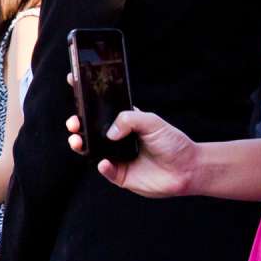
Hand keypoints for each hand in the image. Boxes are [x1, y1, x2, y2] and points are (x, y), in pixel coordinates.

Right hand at [66, 106, 200, 197]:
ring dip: (80, 144)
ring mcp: (117, 157)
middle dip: (76, 124)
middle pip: (89, 130)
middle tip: (74, 123)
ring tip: (77, 140)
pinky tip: (105, 162)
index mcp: (124, 123)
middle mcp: (117, 139)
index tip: (74, 85)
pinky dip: (102, 166)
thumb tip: (110, 132)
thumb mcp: (152, 121)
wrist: (187, 169)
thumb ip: (129, 119)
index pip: (101, 110)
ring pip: (91, 150)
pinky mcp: (120, 175)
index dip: (86, 101)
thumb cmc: (173, 143)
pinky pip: (105, 170)